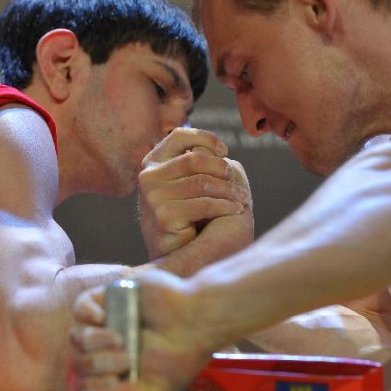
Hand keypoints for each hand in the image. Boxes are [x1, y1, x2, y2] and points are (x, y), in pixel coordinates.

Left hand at [70, 270, 214, 390]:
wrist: (197, 322)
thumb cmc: (180, 359)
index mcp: (117, 371)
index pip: (85, 382)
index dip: (94, 384)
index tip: (117, 381)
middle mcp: (108, 347)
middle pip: (79, 360)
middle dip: (98, 364)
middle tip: (126, 358)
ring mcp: (109, 321)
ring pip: (76, 335)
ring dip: (93, 341)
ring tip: (120, 339)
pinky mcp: (111, 297)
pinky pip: (80, 305)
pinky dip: (87, 314)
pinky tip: (103, 319)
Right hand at [138, 128, 251, 259]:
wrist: (173, 254)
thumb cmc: (185, 215)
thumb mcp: (186, 183)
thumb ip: (196, 163)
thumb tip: (219, 151)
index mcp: (152, 163)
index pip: (179, 136)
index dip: (206, 139)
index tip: (225, 151)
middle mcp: (148, 177)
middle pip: (195, 159)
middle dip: (223, 170)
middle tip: (238, 184)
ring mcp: (153, 197)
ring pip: (202, 182)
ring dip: (229, 191)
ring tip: (242, 198)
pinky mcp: (164, 217)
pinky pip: (204, 204)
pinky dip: (225, 206)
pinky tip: (236, 209)